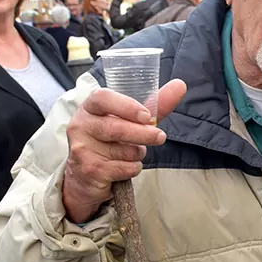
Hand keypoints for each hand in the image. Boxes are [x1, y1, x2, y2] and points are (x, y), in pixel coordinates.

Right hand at [63, 79, 186, 222]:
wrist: (87, 176)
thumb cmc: (111, 142)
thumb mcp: (130, 121)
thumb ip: (154, 105)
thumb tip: (180, 85)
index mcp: (90, 107)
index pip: (102, 98)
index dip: (126, 106)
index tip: (147, 116)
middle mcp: (81, 125)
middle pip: (116, 128)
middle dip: (143, 134)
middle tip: (160, 136)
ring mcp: (82, 148)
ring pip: (122, 150)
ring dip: (137, 153)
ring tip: (133, 153)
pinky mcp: (89, 170)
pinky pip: (122, 168)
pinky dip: (132, 168)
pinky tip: (125, 167)